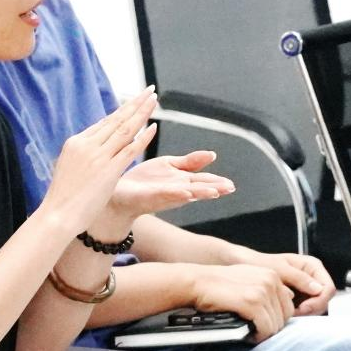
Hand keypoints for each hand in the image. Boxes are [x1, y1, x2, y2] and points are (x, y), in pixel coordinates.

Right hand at [39, 87, 159, 236]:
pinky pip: (130, 149)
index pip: (104, 123)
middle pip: (117, 119)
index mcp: (75, 142)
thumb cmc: (62, 197)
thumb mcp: (68, 167)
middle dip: (135, 103)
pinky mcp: (109, 170)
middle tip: (149, 90)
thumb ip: (82, 155)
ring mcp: (98, 156)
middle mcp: (87, 145)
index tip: (134, 102)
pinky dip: (144, 137)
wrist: (57, 215)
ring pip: (125, 128)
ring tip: (154, 99)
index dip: (122, 111)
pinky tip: (154, 126)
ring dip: (142, 112)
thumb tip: (92, 149)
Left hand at [109, 151, 234, 217]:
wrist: (119, 192)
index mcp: (182, 181)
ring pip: (186, 193)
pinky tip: (186, 192)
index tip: (231, 185)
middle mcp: (177, 190)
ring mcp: (165, 194)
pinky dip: (177, 194)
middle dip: (214, 189)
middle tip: (229, 188)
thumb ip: (190, 162)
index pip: (203, 181)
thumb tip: (213, 154)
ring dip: (200, 193)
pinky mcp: (151, 196)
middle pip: (199, 188)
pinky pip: (166, 194)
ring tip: (214, 192)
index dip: (217, 182)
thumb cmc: (145, 181)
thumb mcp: (169, 165)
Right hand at [190, 264, 294, 342]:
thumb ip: (268, 286)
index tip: (262, 323)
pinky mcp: (252, 302)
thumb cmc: (219, 283)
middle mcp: (271, 280)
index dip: (276, 319)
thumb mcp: (249, 277)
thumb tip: (289, 297)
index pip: (289, 306)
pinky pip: (265, 328)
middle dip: (271, 327)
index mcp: (272, 274)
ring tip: (249, 332)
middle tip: (254, 330)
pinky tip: (247, 335)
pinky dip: (257, 336)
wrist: (197, 282)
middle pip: (285, 317)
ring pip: (276, 325)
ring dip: (263, 333)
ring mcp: (262, 291)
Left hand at [224, 248, 335, 314]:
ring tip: (287, 313)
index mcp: (312, 266)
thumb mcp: (279, 269)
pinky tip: (285, 313)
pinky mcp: (298, 300)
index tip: (303, 308)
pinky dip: (297, 315)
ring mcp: (306, 290)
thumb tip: (318, 289)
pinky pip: (305, 311)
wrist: (242, 267)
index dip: (318, 300)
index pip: (328, 288)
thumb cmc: (259, 263)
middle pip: (323, 301)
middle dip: (311, 309)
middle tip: (294, 314)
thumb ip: (299, 278)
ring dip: (304, 314)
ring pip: (315, 308)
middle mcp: (312, 278)